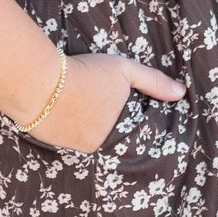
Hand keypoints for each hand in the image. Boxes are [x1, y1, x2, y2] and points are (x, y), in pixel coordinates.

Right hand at [21, 52, 186, 153]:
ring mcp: (71, 146)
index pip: (131, 132)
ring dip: (86, 125)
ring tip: (81, 104)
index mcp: (116, 133)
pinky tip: (64, 109)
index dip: (127, 118)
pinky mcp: (50, 142)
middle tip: (96, 102)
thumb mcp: (124, 71)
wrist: (36, 82)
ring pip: (86, 136)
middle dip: (106, 122)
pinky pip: (66, 135)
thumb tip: (181, 94)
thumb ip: (153, 82)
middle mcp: (95, 145)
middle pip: (108, 136)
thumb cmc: (84, 73)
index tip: (121, 106)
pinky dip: (68, 125)